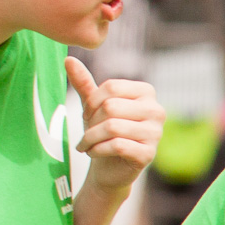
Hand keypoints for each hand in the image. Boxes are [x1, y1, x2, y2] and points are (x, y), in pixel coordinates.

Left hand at [65, 56, 163, 192]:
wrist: (108, 166)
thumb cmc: (102, 130)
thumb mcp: (92, 104)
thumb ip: (83, 82)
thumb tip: (68, 59)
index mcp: (145, 92)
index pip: (112, 87)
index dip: (92, 101)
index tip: (86, 113)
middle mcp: (156, 110)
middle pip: (111, 107)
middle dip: (91, 121)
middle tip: (87, 131)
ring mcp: (155, 133)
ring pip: (112, 127)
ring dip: (90, 137)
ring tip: (85, 143)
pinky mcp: (148, 154)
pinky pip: (116, 146)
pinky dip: (97, 149)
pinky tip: (93, 152)